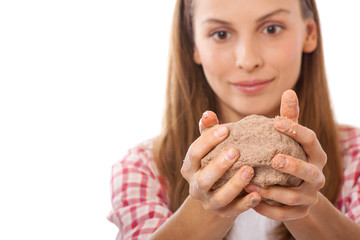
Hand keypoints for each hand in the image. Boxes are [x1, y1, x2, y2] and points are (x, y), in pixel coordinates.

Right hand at [181, 111, 260, 217]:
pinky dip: (246, 203)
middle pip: (204, 178)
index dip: (208, 141)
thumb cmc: (214, 164)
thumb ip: (208, 132)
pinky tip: (258, 194)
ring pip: (220, 197)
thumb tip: (207, 114)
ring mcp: (209, 202)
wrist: (216, 198)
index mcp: (190, 168)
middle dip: (219, 165)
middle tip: (235, 151)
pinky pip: (235, 210)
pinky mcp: (224, 214)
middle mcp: (196, 187)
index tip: (226, 128)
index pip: (194, 153)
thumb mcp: (209, 150)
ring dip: (235, 184)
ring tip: (249, 170)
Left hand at [245, 90, 325, 220]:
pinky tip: (250, 200)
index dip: (295, 129)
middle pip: (309, 171)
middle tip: (273, 158)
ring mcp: (309, 196)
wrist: (293, 193)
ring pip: (295, 196)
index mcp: (314, 154)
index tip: (274, 120)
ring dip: (273, 190)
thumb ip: (287, 119)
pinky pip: (283, 214)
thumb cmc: (288, 157)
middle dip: (292, 165)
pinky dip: (267, 208)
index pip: (311, 139)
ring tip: (251, 184)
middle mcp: (316, 175)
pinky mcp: (299, 213)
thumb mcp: (289, 140)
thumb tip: (289, 90)